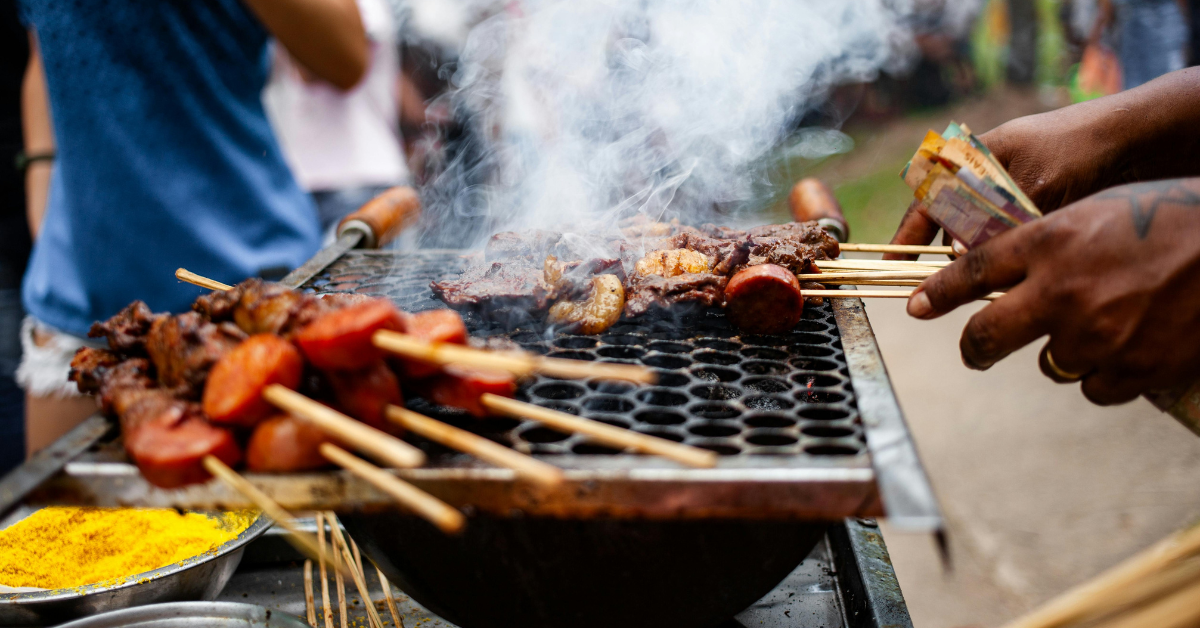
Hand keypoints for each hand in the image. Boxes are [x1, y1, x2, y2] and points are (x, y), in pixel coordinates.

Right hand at [887, 68, 1199, 258]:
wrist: (1133, 138)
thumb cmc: (1078, 150)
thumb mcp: (1031, 187)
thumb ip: (991, 222)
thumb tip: (956, 257)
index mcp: (970, 157)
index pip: (924, 202)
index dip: (905, 237)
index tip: (891, 266)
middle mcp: (981, 176)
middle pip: (945, 223)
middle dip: (939, 255)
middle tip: (934, 289)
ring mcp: (1005, 192)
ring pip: (974, 235)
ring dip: (973, 258)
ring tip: (973, 286)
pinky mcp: (1028, 208)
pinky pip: (1000, 238)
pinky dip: (1000, 255)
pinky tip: (1006, 274)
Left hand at [905, 178, 1199, 404]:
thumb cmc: (1171, 218)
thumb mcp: (1097, 212)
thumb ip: (1046, 244)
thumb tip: (1002, 281)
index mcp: (1051, 240)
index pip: (972, 271)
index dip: (937, 294)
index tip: (916, 307)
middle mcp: (1062, 289)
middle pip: (986, 336)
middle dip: (974, 349)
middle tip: (976, 351)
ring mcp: (1096, 334)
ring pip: (1048, 365)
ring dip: (1065, 351)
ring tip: (1108, 322)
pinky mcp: (1132, 369)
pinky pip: (1092, 388)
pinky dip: (1104, 373)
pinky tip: (1131, 347)